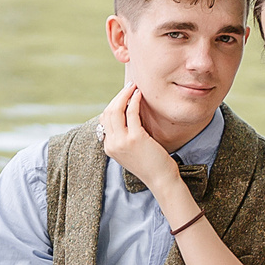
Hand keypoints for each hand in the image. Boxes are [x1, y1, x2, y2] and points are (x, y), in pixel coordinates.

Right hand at [97, 82, 188, 200]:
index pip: (104, 119)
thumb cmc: (150, 164)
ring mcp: (121, 141)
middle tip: (130, 85)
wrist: (160, 179)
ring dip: (125, 94)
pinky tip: (140, 95)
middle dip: (118, 96)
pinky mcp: (135, 138)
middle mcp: (111, 144)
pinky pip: (131, 112)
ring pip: (116, 110)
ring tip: (134, 86)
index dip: (114, 104)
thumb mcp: (131, 150)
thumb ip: (124, 136)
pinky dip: (135, 100)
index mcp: (108, 147)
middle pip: (108, 112)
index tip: (124, 95)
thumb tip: (126, 114)